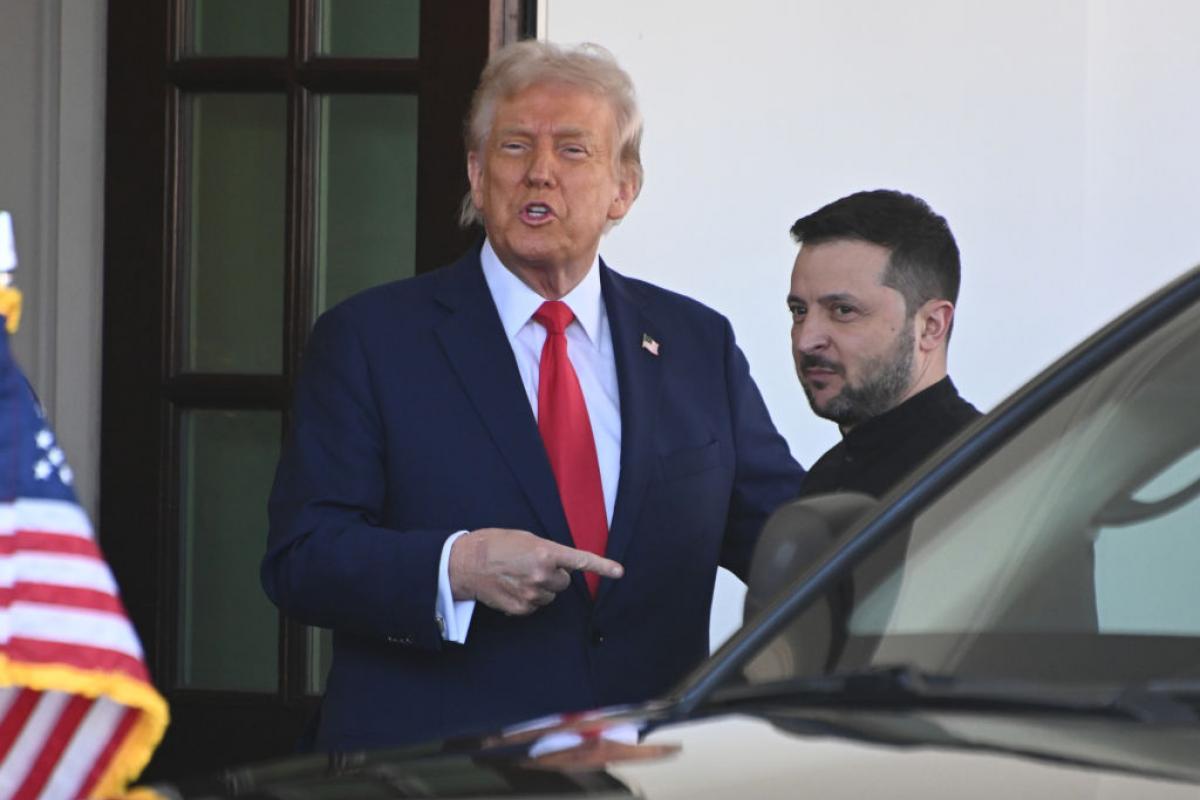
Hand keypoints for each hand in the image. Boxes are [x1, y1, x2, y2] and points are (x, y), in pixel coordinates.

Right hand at [449, 528, 622, 615]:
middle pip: (564, 581)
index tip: (619, 572)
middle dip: (554, 575)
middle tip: (532, 566)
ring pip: (550, 595)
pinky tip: (511, 587)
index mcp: (546, 552)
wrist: (465, 563)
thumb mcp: (525, 538)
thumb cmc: (494, 545)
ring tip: (517, 576)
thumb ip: (547, 551)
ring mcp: (533, 593)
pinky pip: (535, 605)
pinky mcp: (522, 608)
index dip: (603, 567)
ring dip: (540, 587)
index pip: (581, 561)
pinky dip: (527, 599)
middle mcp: (543, 574)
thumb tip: (560, 565)